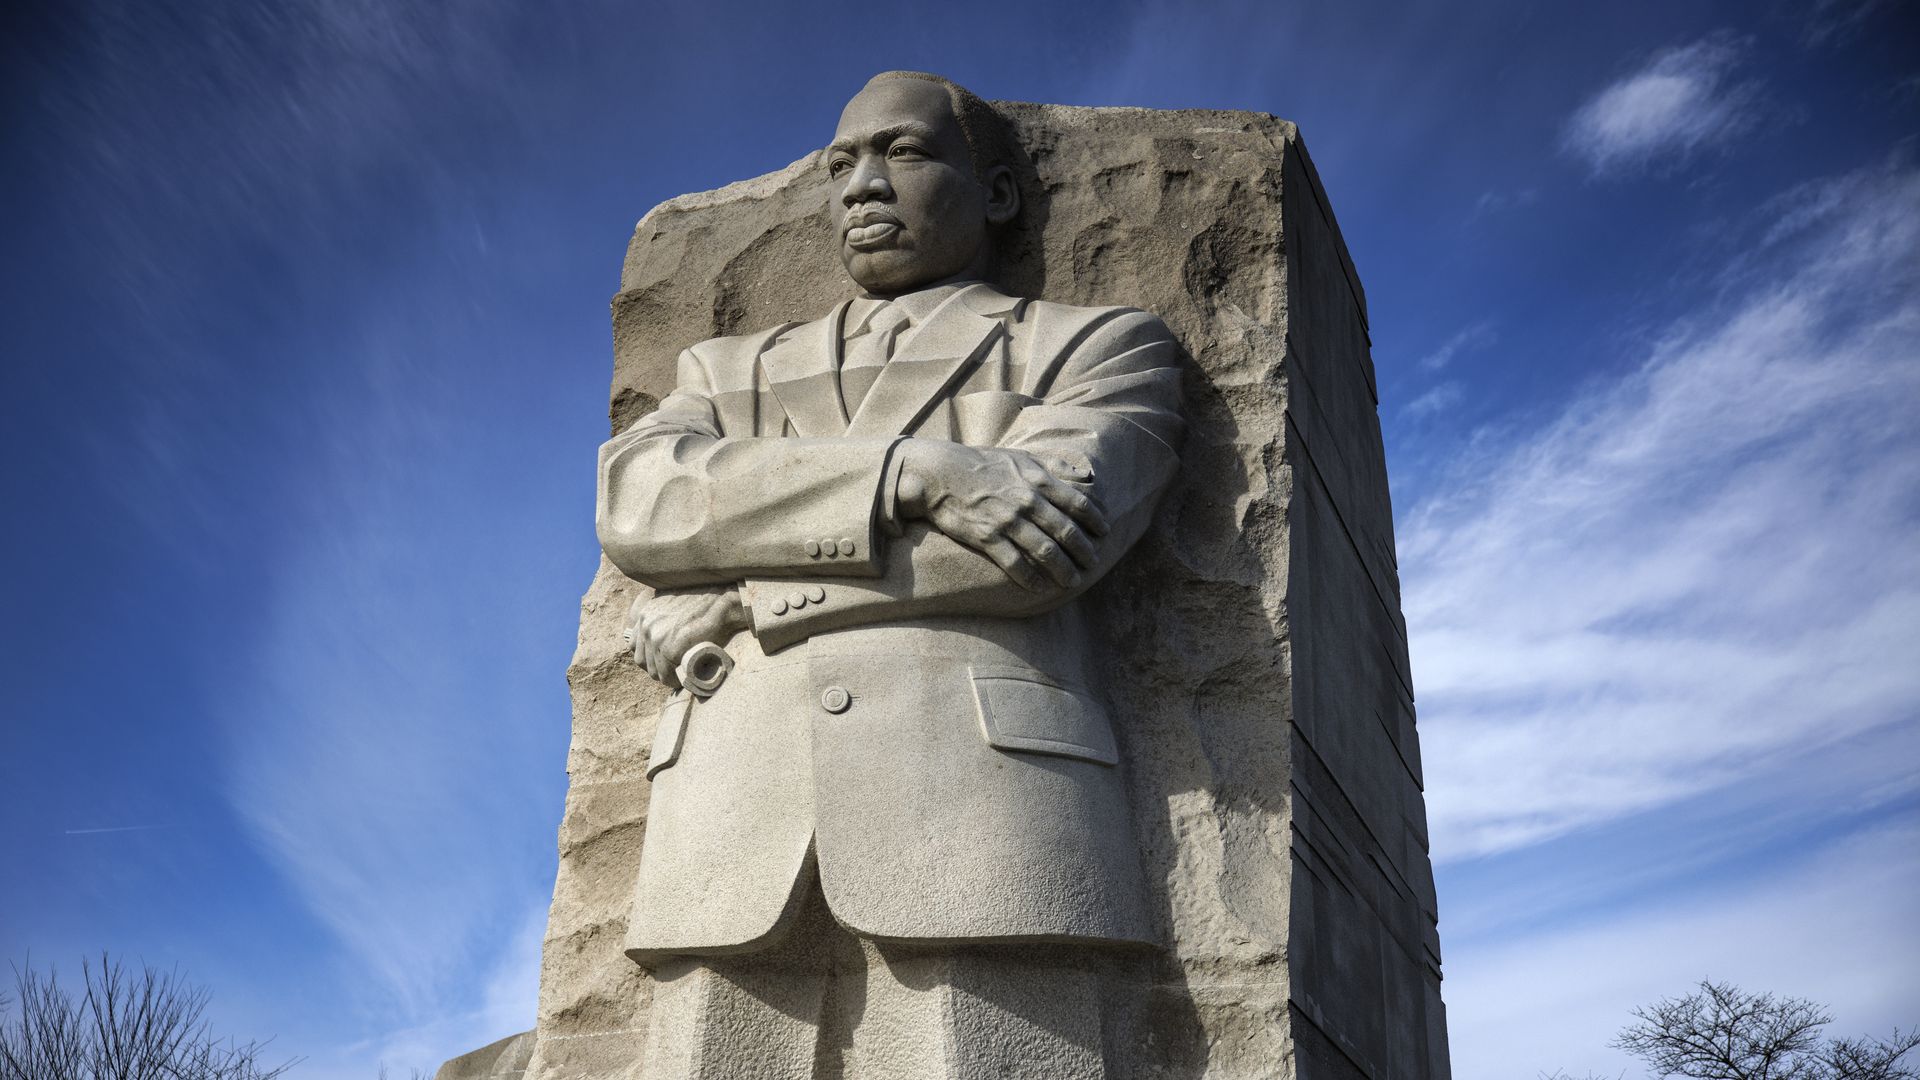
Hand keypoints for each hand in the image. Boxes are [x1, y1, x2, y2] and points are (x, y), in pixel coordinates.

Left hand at [626, 587, 748, 688]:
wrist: (723, 604)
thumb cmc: (705, 605)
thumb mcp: (675, 604)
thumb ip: (663, 617)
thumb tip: (664, 634)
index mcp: (645, 613)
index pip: (635, 644)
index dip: (649, 656)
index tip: (662, 661)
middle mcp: (646, 624)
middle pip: (641, 660)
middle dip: (656, 668)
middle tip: (672, 672)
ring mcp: (656, 636)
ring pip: (653, 670)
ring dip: (665, 677)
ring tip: (679, 677)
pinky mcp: (669, 649)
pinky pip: (666, 675)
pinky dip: (674, 681)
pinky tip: (683, 679)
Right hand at [894, 441, 1108, 589]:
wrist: (940, 474)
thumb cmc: (983, 464)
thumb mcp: (1022, 456)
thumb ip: (1055, 465)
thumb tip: (1086, 475)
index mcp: (1038, 479)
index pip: (1078, 503)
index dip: (1095, 521)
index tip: (1104, 533)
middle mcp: (1027, 500)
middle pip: (1066, 531)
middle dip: (1083, 552)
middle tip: (1092, 564)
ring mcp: (1007, 520)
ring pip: (1045, 551)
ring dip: (1062, 570)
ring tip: (1072, 582)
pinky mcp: (986, 537)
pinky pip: (1014, 563)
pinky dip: (1029, 578)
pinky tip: (1038, 588)